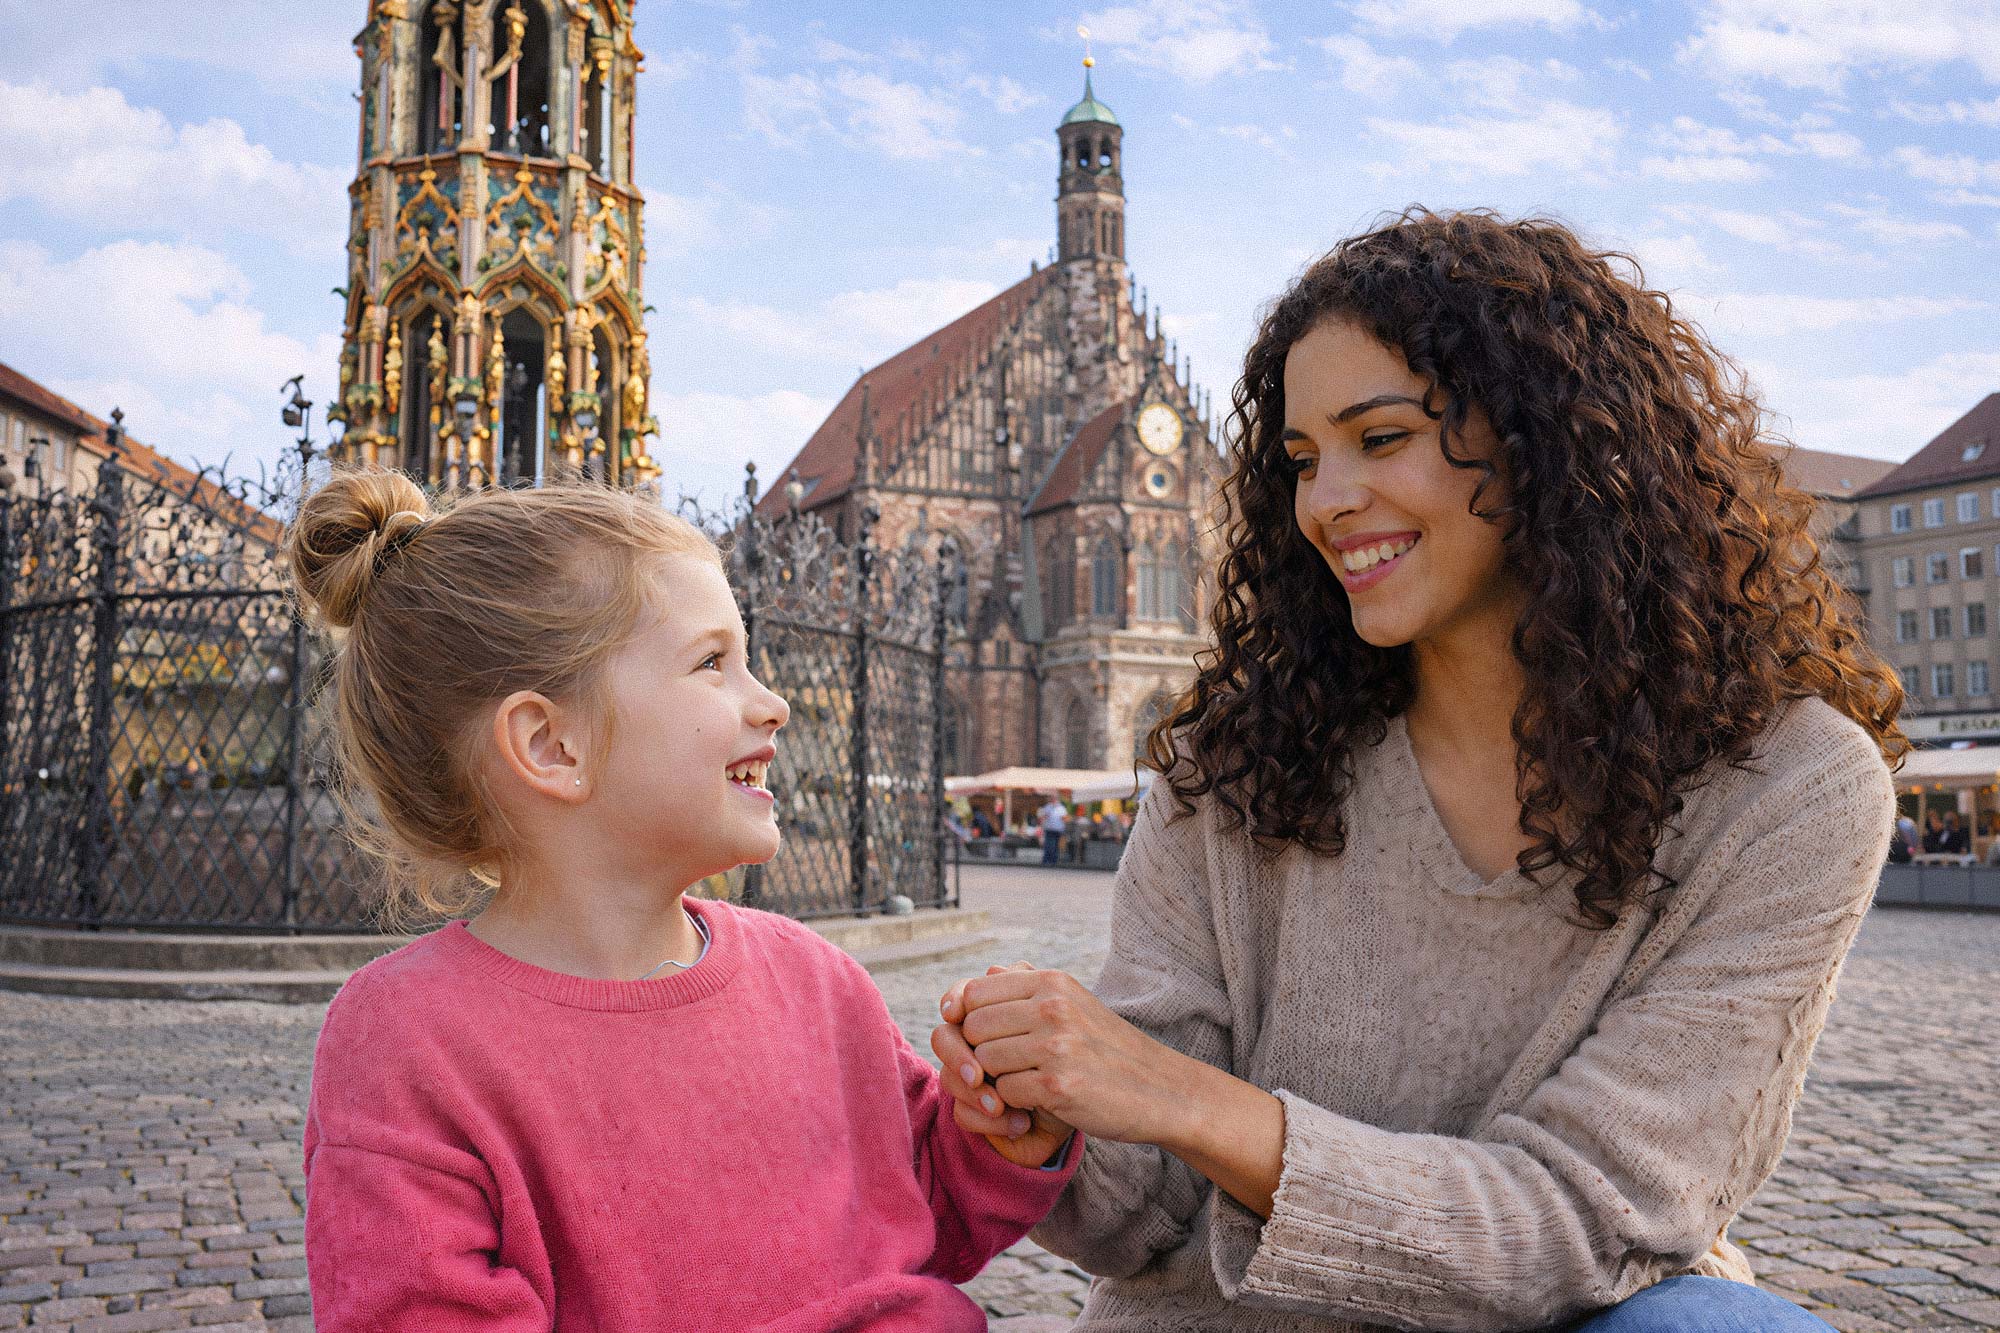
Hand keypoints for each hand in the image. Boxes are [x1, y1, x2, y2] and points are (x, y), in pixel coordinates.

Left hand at [940, 963, 1190, 1147]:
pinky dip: (1015, 1102)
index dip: (968, 1019)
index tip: (984, 1039)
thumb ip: (1029, 987)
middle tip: (1006, 1067)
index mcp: (1053, 983)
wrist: (1161, 1090)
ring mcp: (1055, 1046)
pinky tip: (1039, 1101)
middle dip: (980, 1052)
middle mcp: (1052, 1007)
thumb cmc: (1109, 1049)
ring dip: (998, 1079)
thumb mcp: (1075, 1003)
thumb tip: (987, 970)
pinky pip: (1004, 1092)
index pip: (974, 992)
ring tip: (1026, 1082)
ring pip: (984, 1061)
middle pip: (973, 1028)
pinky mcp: (1058, 1085)